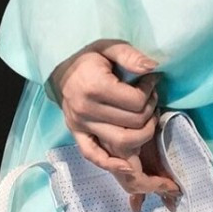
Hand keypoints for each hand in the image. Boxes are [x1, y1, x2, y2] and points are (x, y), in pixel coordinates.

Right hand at [50, 39, 179, 205]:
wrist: (60, 66)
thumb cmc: (89, 56)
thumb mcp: (109, 46)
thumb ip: (130, 56)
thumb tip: (152, 68)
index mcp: (95, 87)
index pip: (135, 102)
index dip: (150, 91)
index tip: (152, 80)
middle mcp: (86, 110)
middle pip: (132, 123)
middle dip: (150, 111)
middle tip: (152, 98)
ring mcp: (81, 125)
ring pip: (120, 143)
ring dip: (142, 135)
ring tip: (147, 119)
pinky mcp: (77, 134)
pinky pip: (93, 155)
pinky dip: (112, 164)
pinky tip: (128, 165)